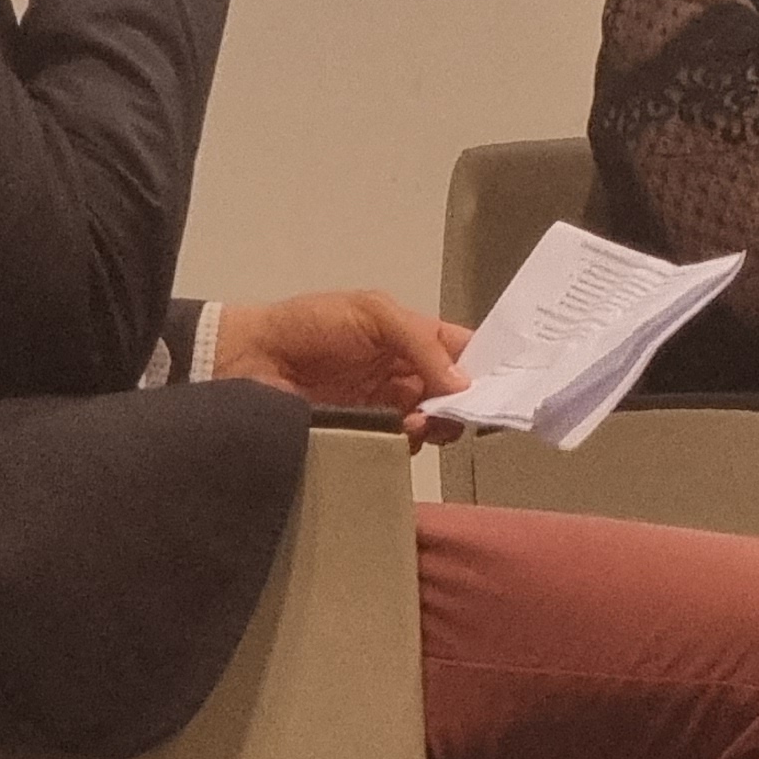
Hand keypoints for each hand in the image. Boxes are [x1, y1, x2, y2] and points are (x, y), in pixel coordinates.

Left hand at [216, 291, 471, 442]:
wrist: (249, 361)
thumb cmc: (310, 326)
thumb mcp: (372, 312)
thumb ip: (420, 341)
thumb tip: (464, 383)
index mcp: (412, 337)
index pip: (463, 351)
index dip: (489, 365)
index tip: (509, 383)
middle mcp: (406, 374)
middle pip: (457, 394)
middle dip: (466, 402)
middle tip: (460, 408)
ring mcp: (387, 407)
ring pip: (435, 424)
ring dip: (437, 424)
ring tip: (419, 419)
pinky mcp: (366, 436)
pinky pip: (402, 446)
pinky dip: (408, 442)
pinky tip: (399, 431)